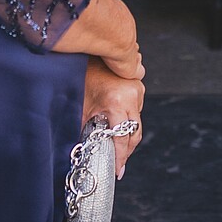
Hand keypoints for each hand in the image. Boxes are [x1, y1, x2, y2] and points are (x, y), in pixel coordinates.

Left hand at [82, 58, 145, 178]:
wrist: (92, 51)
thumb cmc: (83, 73)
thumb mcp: (82, 104)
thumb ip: (87, 127)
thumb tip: (87, 148)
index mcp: (116, 101)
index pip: (122, 138)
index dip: (119, 157)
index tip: (117, 170)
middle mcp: (131, 96)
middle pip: (135, 134)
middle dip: (126, 151)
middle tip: (119, 165)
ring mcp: (138, 89)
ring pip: (136, 122)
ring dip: (127, 134)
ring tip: (115, 146)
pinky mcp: (139, 85)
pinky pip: (136, 109)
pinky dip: (127, 120)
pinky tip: (117, 125)